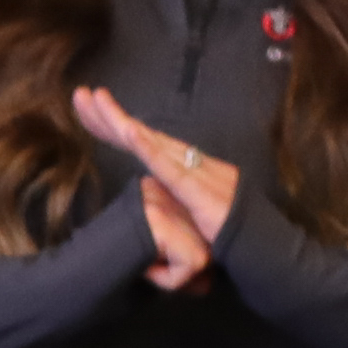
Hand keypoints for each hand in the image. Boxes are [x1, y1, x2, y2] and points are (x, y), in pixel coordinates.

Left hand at [77, 87, 236, 293]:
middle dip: (109, 115)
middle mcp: (192, 165)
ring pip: (154, 144)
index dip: (114, 127)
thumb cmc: (232, 241)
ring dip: (123, 124)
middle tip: (79, 94)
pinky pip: (173, 169)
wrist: (268, 253)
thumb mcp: (193, 223)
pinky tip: (131, 133)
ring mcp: (200, 175)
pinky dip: (151, 150)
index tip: (87, 109)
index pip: (143, 144)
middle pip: (143, 136)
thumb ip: (175, 212)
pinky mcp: (205, 193)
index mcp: (186, 171)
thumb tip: (155, 210)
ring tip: (97, 103)